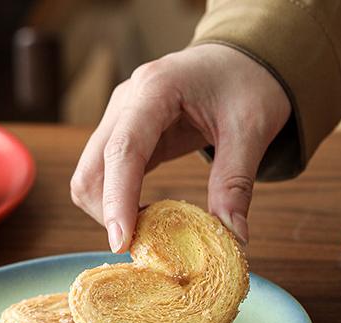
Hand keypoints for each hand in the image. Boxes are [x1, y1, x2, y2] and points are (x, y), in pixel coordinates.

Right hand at [70, 44, 290, 250]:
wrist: (240, 58)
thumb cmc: (247, 81)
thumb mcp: (251, 129)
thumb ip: (236, 183)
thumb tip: (232, 237)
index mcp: (156, 89)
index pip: (123, 150)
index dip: (117, 199)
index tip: (122, 243)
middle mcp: (126, 102)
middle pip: (92, 170)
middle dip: (109, 214)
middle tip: (145, 247)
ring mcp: (119, 119)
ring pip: (89, 178)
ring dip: (110, 212)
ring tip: (149, 231)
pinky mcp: (123, 137)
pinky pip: (104, 179)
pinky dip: (118, 204)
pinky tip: (148, 216)